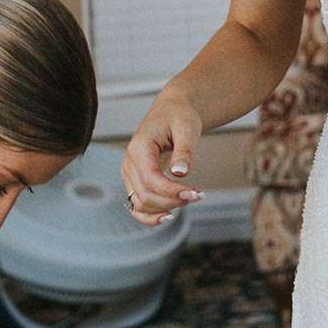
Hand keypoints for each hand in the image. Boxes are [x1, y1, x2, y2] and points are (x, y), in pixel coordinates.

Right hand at [121, 90, 203, 225]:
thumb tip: (180, 173)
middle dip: (173, 201)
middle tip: (198, 195)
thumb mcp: (187, 128)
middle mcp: (129, 162)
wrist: (171, 110)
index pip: (151, 179)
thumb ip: (184, 151)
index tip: (196, 193)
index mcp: (139, 147)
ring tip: (190, 199)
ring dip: (165, 208)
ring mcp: (129, 174)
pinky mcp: (135, 181)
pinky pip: (136, 206)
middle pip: (146, 196)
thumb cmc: (179, 116)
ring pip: (140, 204)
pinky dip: (150, 216)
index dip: (173, 191)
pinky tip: (168, 216)